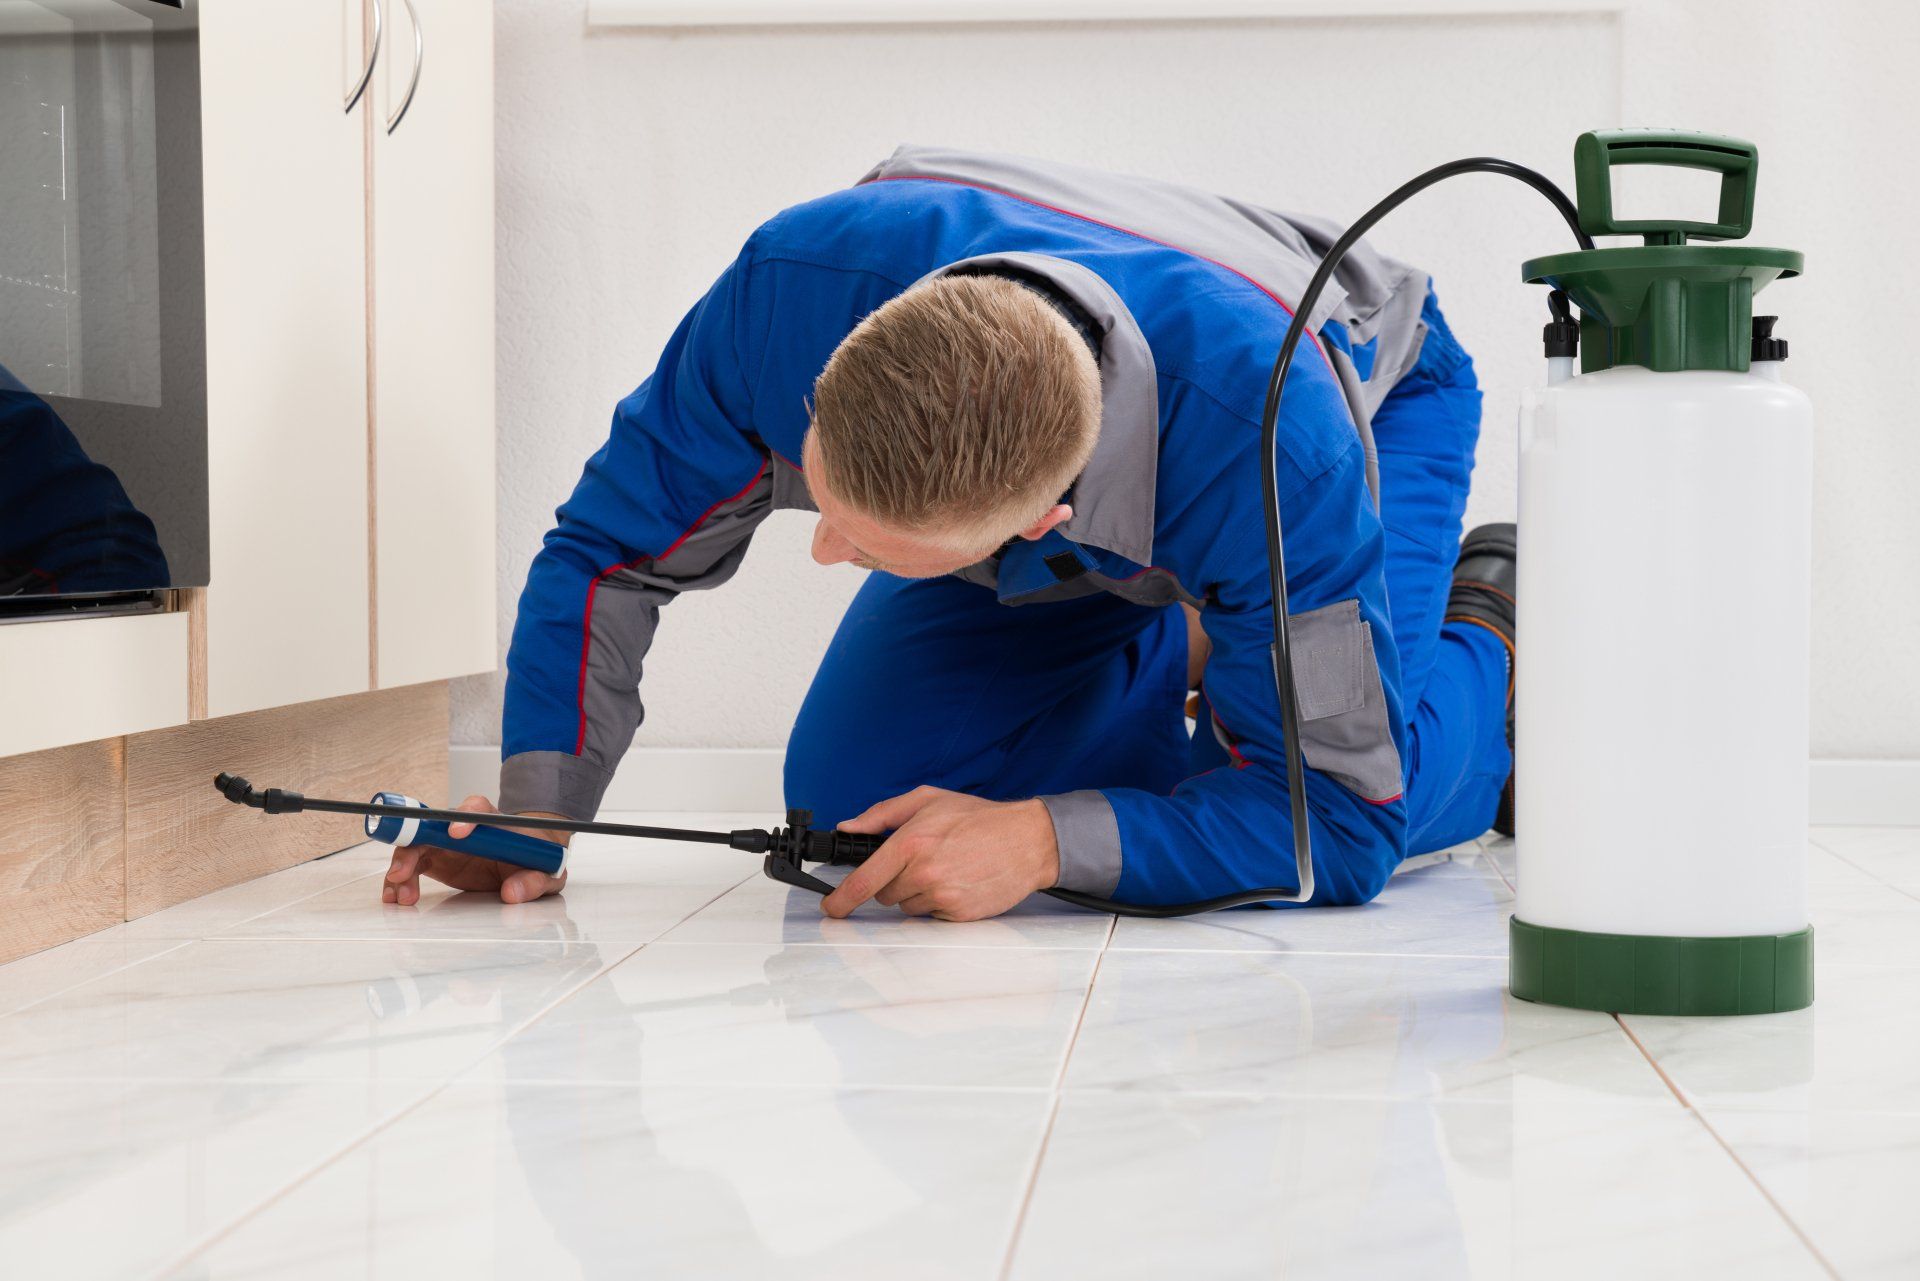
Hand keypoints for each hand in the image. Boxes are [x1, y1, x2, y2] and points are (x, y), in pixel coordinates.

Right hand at [381, 794, 569, 905]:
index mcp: (494, 823)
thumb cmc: (537, 859)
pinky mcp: (436, 859)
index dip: (465, 818)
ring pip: (415, 846)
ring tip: (401, 896)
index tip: (456, 834)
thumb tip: (512, 893)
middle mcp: (464, 827)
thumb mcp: (547, 872)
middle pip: (431, 826)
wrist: (528, 862)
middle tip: (403, 872)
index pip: (477, 809)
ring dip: (401, 868)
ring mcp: (446, 843)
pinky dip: (399, 880)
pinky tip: (395, 897)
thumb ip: (535, 880)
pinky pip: (411, 865)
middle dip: (414, 846)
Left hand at [820, 787, 1058, 921]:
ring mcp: (942, 896)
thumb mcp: (928, 800)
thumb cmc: (979, 818)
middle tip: (922, 860)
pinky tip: (959, 881)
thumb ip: (882, 814)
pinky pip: (932, 916)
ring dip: (918, 892)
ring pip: (908, 906)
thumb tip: (849, 827)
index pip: (864, 880)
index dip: (842, 899)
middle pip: (884, 894)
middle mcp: (924, 872)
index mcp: (911, 842)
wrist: (1028, 840)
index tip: (831, 908)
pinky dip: (939, 903)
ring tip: (946, 868)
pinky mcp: (958, 914)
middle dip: (895, 880)